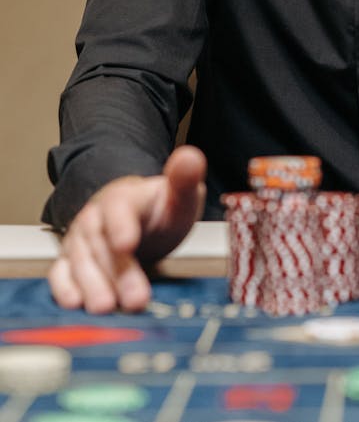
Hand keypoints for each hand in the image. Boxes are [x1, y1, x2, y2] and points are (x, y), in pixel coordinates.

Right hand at [48, 145, 206, 313]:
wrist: (141, 217)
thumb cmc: (159, 209)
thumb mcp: (179, 195)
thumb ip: (184, 179)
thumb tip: (191, 157)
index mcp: (124, 196)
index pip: (118, 206)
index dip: (121, 224)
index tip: (127, 243)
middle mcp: (96, 216)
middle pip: (101, 242)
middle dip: (117, 271)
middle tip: (135, 297)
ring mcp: (80, 238)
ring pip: (80, 260)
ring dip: (92, 285)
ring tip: (108, 307)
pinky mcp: (70, 260)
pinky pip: (61, 273)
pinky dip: (64, 288)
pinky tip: (75, 303)